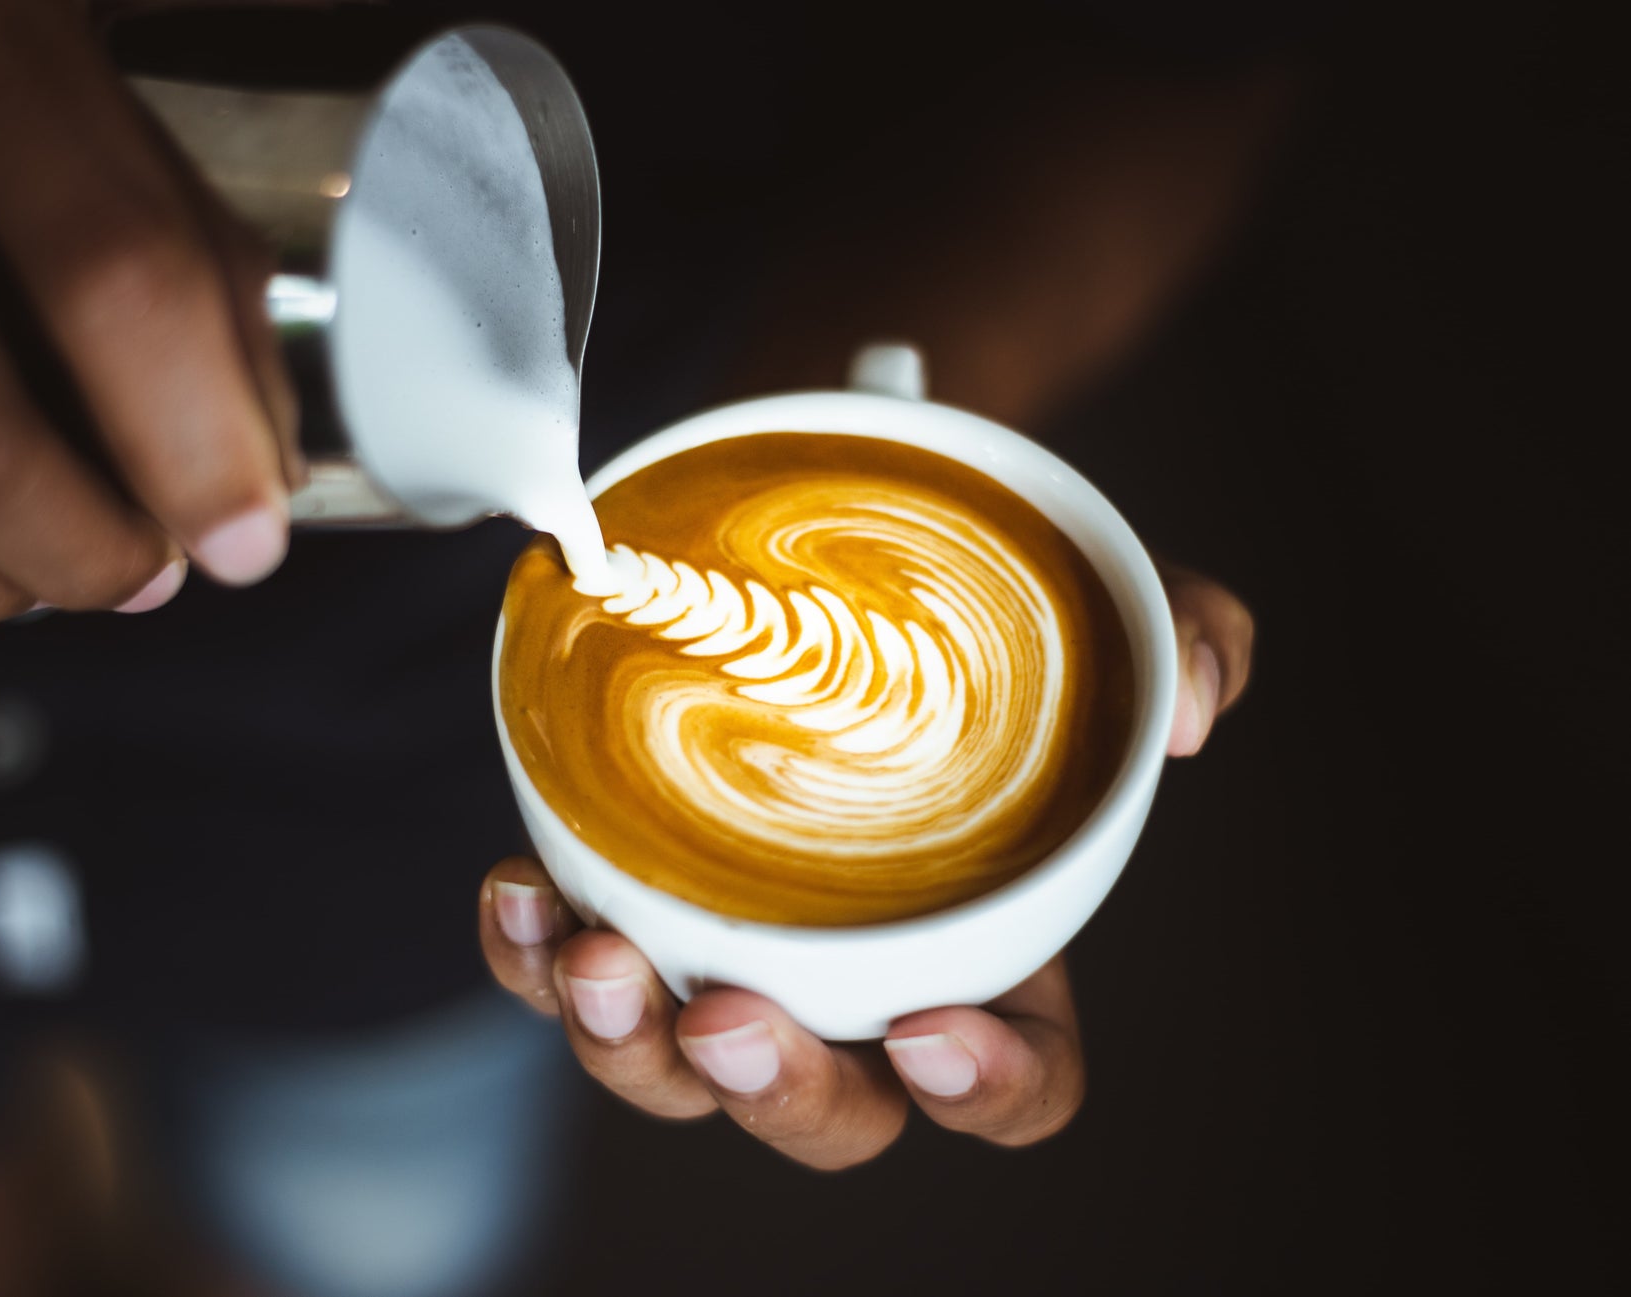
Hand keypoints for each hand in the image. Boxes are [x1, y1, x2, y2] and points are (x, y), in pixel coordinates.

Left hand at [478, 568, 1251, 1167]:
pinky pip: (565, 969)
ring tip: (593, 957)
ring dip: (624, 1044)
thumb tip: (1193, 703)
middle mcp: (855, 978)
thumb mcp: (1090, 595)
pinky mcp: (625, 892)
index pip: (1021, 1080)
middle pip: (831, 1110)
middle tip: (728, 1019)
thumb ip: (1177, 633)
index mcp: (991, 948)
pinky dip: (529, 955)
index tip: (940, 1035)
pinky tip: (518, 890)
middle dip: (776, 1092)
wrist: (832, 533)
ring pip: (675, 1068)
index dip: (990, 1092)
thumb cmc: (970, 603)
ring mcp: (730, 946)